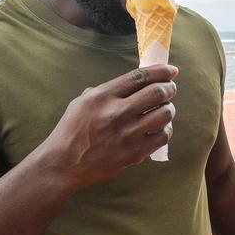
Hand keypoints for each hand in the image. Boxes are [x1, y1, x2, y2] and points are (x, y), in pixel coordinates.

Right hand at [40, 64, 178, 191]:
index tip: (172, 70)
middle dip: (169, 88)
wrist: (63, 165)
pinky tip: (160, 128)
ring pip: (164, 114)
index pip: (139, 77)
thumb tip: (137, 82)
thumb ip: (107, 91)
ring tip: (165, 109)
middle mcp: (115, 112)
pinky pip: (163, 136)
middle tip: (171, 89)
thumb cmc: (72, 131)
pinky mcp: (134, 153)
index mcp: (102, 96)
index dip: (160, 71)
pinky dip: (166, 130)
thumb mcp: (82, 102)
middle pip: (157, 92)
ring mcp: (126, 134)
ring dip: (169, 109)